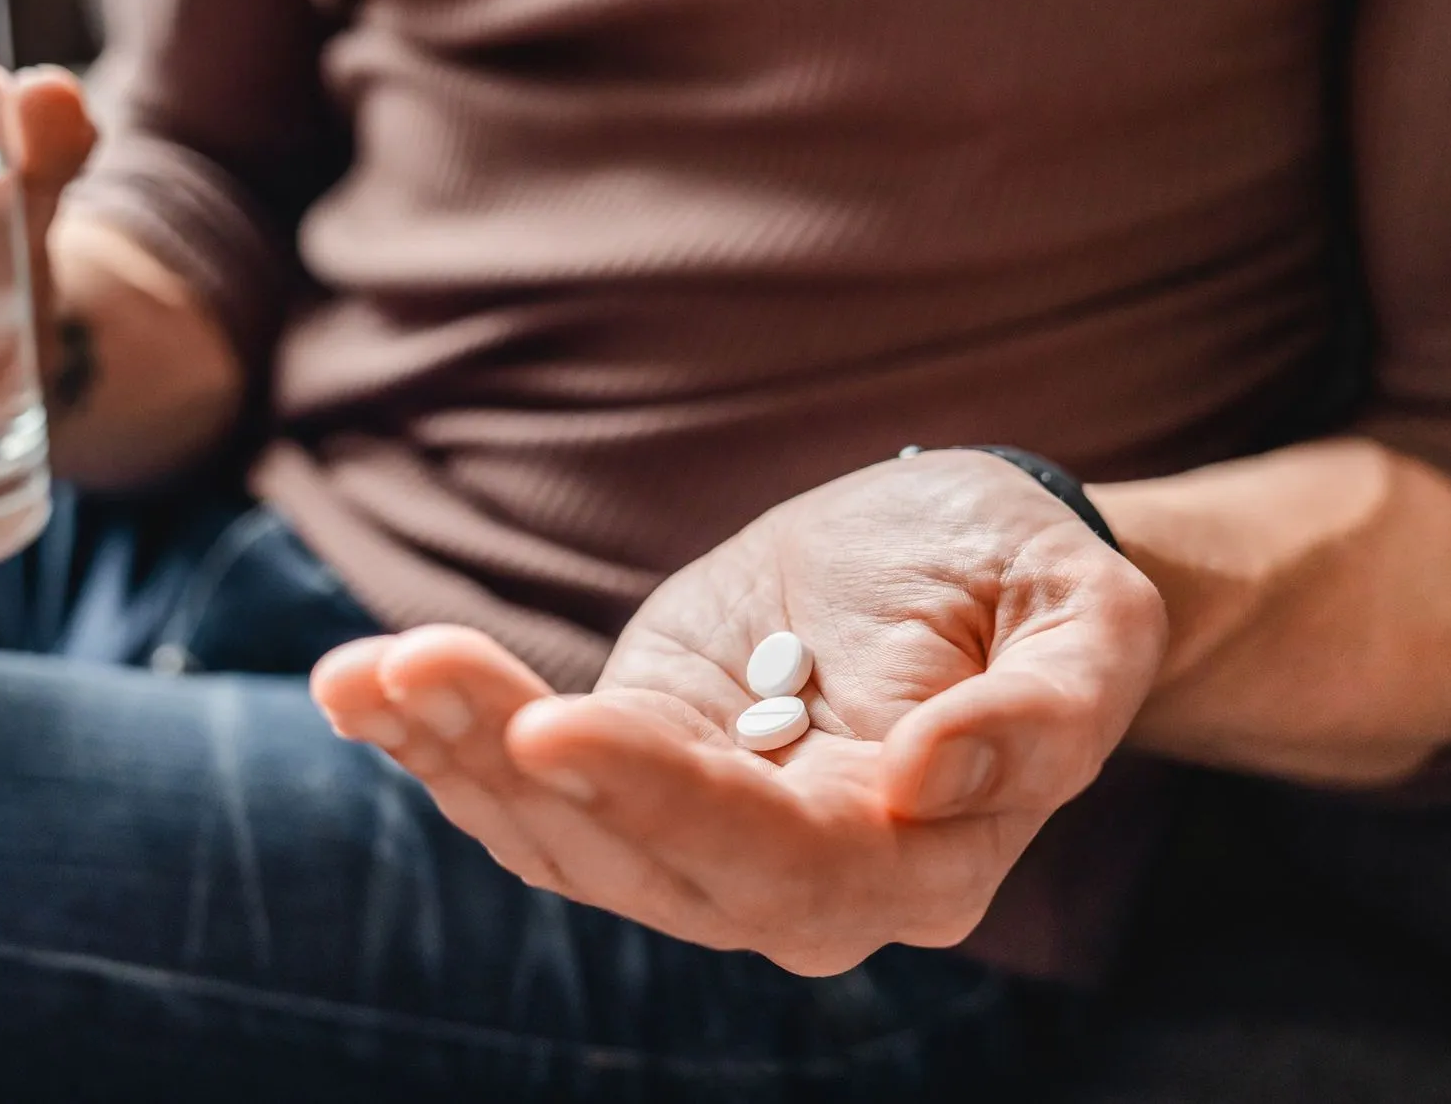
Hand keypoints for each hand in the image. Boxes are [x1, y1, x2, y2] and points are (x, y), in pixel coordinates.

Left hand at [312, 450, 1165, 974]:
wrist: (961, 566)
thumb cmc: (1032, 583)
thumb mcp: (1089, 619)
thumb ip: (1046, 711)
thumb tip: (925, 778)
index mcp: (912, 863)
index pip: (773, 860)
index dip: (662, 798)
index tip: (555, 723)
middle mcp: (794, 884)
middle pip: (635, 858)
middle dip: (513, 768)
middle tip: (407, 666)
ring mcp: (700, 836)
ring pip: (557, 835)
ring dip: (449, 755)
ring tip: (360, 674)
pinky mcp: (637, 772)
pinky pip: (531, 787)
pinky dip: (443, 742)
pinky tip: (363, 685)